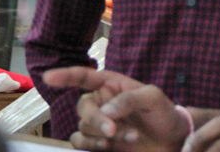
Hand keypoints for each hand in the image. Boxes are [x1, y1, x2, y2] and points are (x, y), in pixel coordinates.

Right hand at [43, 67, 188, 151]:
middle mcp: (101, 103)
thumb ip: (129, 99)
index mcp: (112, 85)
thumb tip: (106, 111)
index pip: (85, 77)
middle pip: (83, 107)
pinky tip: (110, 146)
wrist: (171, 140)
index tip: (48, 77)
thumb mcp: (153, 97)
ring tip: (129, 137)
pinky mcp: (98, 144)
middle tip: (112, 129)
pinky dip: (92, 145)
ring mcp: (99, 124)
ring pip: (83, 127)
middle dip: (95, 119)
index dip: (66, 75)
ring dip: (101, 134)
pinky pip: (80, 143)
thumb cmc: (163, 112)